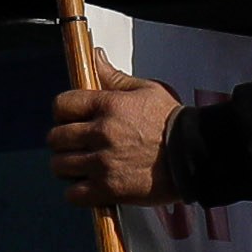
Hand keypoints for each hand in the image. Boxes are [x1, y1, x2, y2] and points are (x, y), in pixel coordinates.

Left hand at [49, 74, 182, 203]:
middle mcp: (101, 133)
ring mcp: (103, 163)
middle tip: (75, 145)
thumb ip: (116, 77)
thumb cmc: (173, 123)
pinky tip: (88, 186)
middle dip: (63, 141)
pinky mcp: (109, 189)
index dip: (62, 113)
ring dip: (67, 167)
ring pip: (60, 165)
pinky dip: (77, 192)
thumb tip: (96, 58)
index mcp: (108, 105)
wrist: (195, 156)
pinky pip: (73, 194)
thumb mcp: (147, 90)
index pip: (62, 105)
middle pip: (56, 137)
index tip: (70, 119)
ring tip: (81, 166)